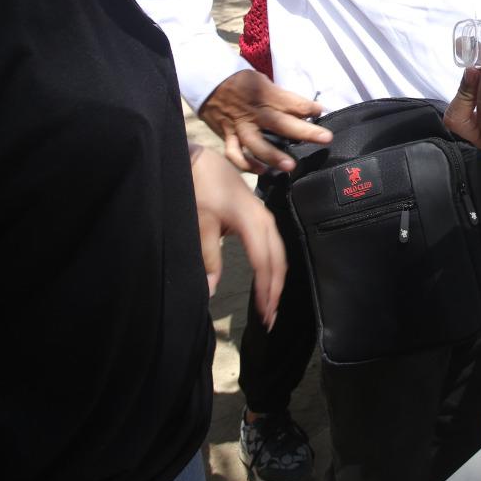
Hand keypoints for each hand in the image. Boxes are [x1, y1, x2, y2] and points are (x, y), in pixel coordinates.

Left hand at [191, 147, 285, 321]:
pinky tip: (268, 280)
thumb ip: (208, 257)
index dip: (265, 289)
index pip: (263, 262)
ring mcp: (265, 217)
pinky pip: (274, 245)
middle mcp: (265, 220)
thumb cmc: (201, 190)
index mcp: (251, 222)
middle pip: (278, 260)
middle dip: (276, 290)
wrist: (202, 162)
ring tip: (270, 305)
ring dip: (276, 280)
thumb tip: (211, 289)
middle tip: (270, 318)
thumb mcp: (201, 224)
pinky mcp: (261, 217)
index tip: (263, 314)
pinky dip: (274, 266)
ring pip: (279, 253)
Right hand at [198, 69, 328, 174]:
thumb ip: (279, 96)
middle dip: (305, 132)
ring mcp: (240, 126)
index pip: (292, 102)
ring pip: (257, 144)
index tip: (321, 112)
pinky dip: (246, 164)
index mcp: (265, 94)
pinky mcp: (228, 136)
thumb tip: (303, 109)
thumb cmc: (239, 79)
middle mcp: (254, 112)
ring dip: (273, 156)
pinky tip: (261, 171)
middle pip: (281, 123)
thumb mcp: (261, 79)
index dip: (309, 108)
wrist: (207, 80)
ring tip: (290, 166)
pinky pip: (235, 154)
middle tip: (325, 139)